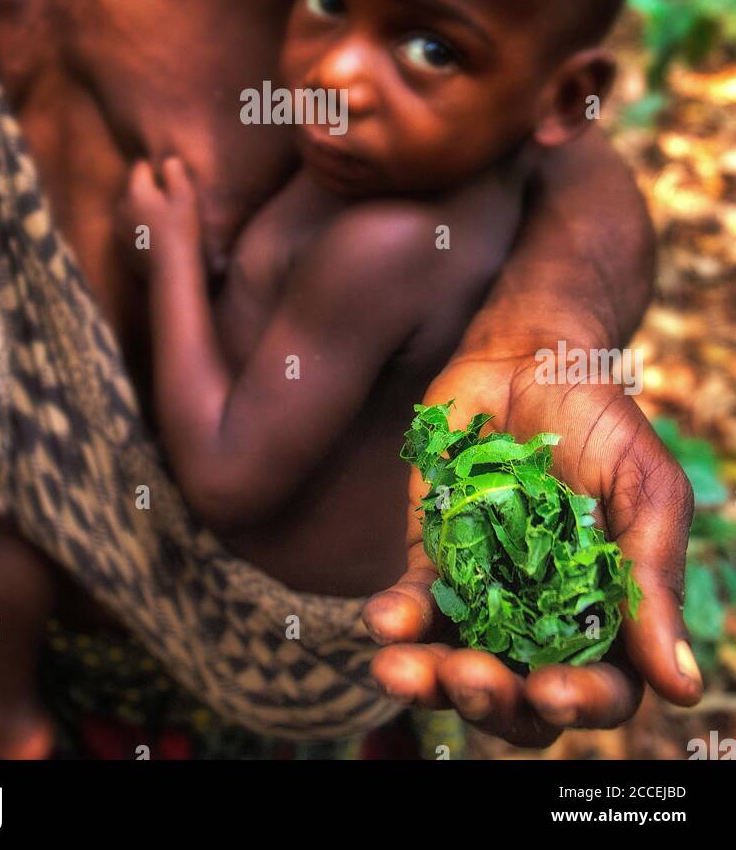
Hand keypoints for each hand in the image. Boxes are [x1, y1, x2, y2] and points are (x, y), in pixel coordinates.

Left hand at [119, 157, 200, 260]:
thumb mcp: (185, 196)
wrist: (172, 271)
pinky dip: (140, 229)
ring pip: (130, 209)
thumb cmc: (182, 230)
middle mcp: (121, 207)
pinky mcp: (121, 247)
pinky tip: (157, 238)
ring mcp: (118, 229)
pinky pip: (130, 229)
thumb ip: (175, 172)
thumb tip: (168, 160)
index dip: (155, 169)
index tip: (169, 179)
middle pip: (134, 188)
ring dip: (143, 210)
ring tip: (164, 221)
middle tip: (170, 201)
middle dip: (148, 190)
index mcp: (136, 191)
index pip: (140, 166)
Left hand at [363, 347, 698, 747]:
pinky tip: (381, 621)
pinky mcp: (435, 558)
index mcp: (608, 616)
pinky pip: (414, 605)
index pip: (601, 690)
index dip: (580, 705)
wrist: (532, 359)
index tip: (553, 691)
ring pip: (457, 663)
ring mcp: (486, 594)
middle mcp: (545, 621)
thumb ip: (652, 580)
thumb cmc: (604, 422)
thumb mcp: (646, 491)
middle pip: (521, 696)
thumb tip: (682, 688)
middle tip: (472, 680)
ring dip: (429, 680)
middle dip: (493, 703)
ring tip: (403, 672)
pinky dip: (398, 620)